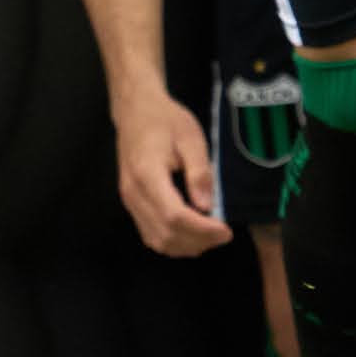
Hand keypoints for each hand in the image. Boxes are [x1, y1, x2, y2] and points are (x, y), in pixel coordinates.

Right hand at [109, 86, 229, 255]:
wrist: (135, 110)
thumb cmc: (165, 120)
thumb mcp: (191, 138)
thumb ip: (200, 172)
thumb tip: (207, 207)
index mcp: (147, 174)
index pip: (174, 216)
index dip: (202, 230)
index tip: (226, 230)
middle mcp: (133, 193)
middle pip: (166, 234)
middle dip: (199, 241)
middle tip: (224, 233)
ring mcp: (129, 200)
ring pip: (157, 240)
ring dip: (186, 246)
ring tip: (210, 235)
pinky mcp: (131, 203)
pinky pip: (150, 234)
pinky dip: (173, 242)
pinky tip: (192, 234)